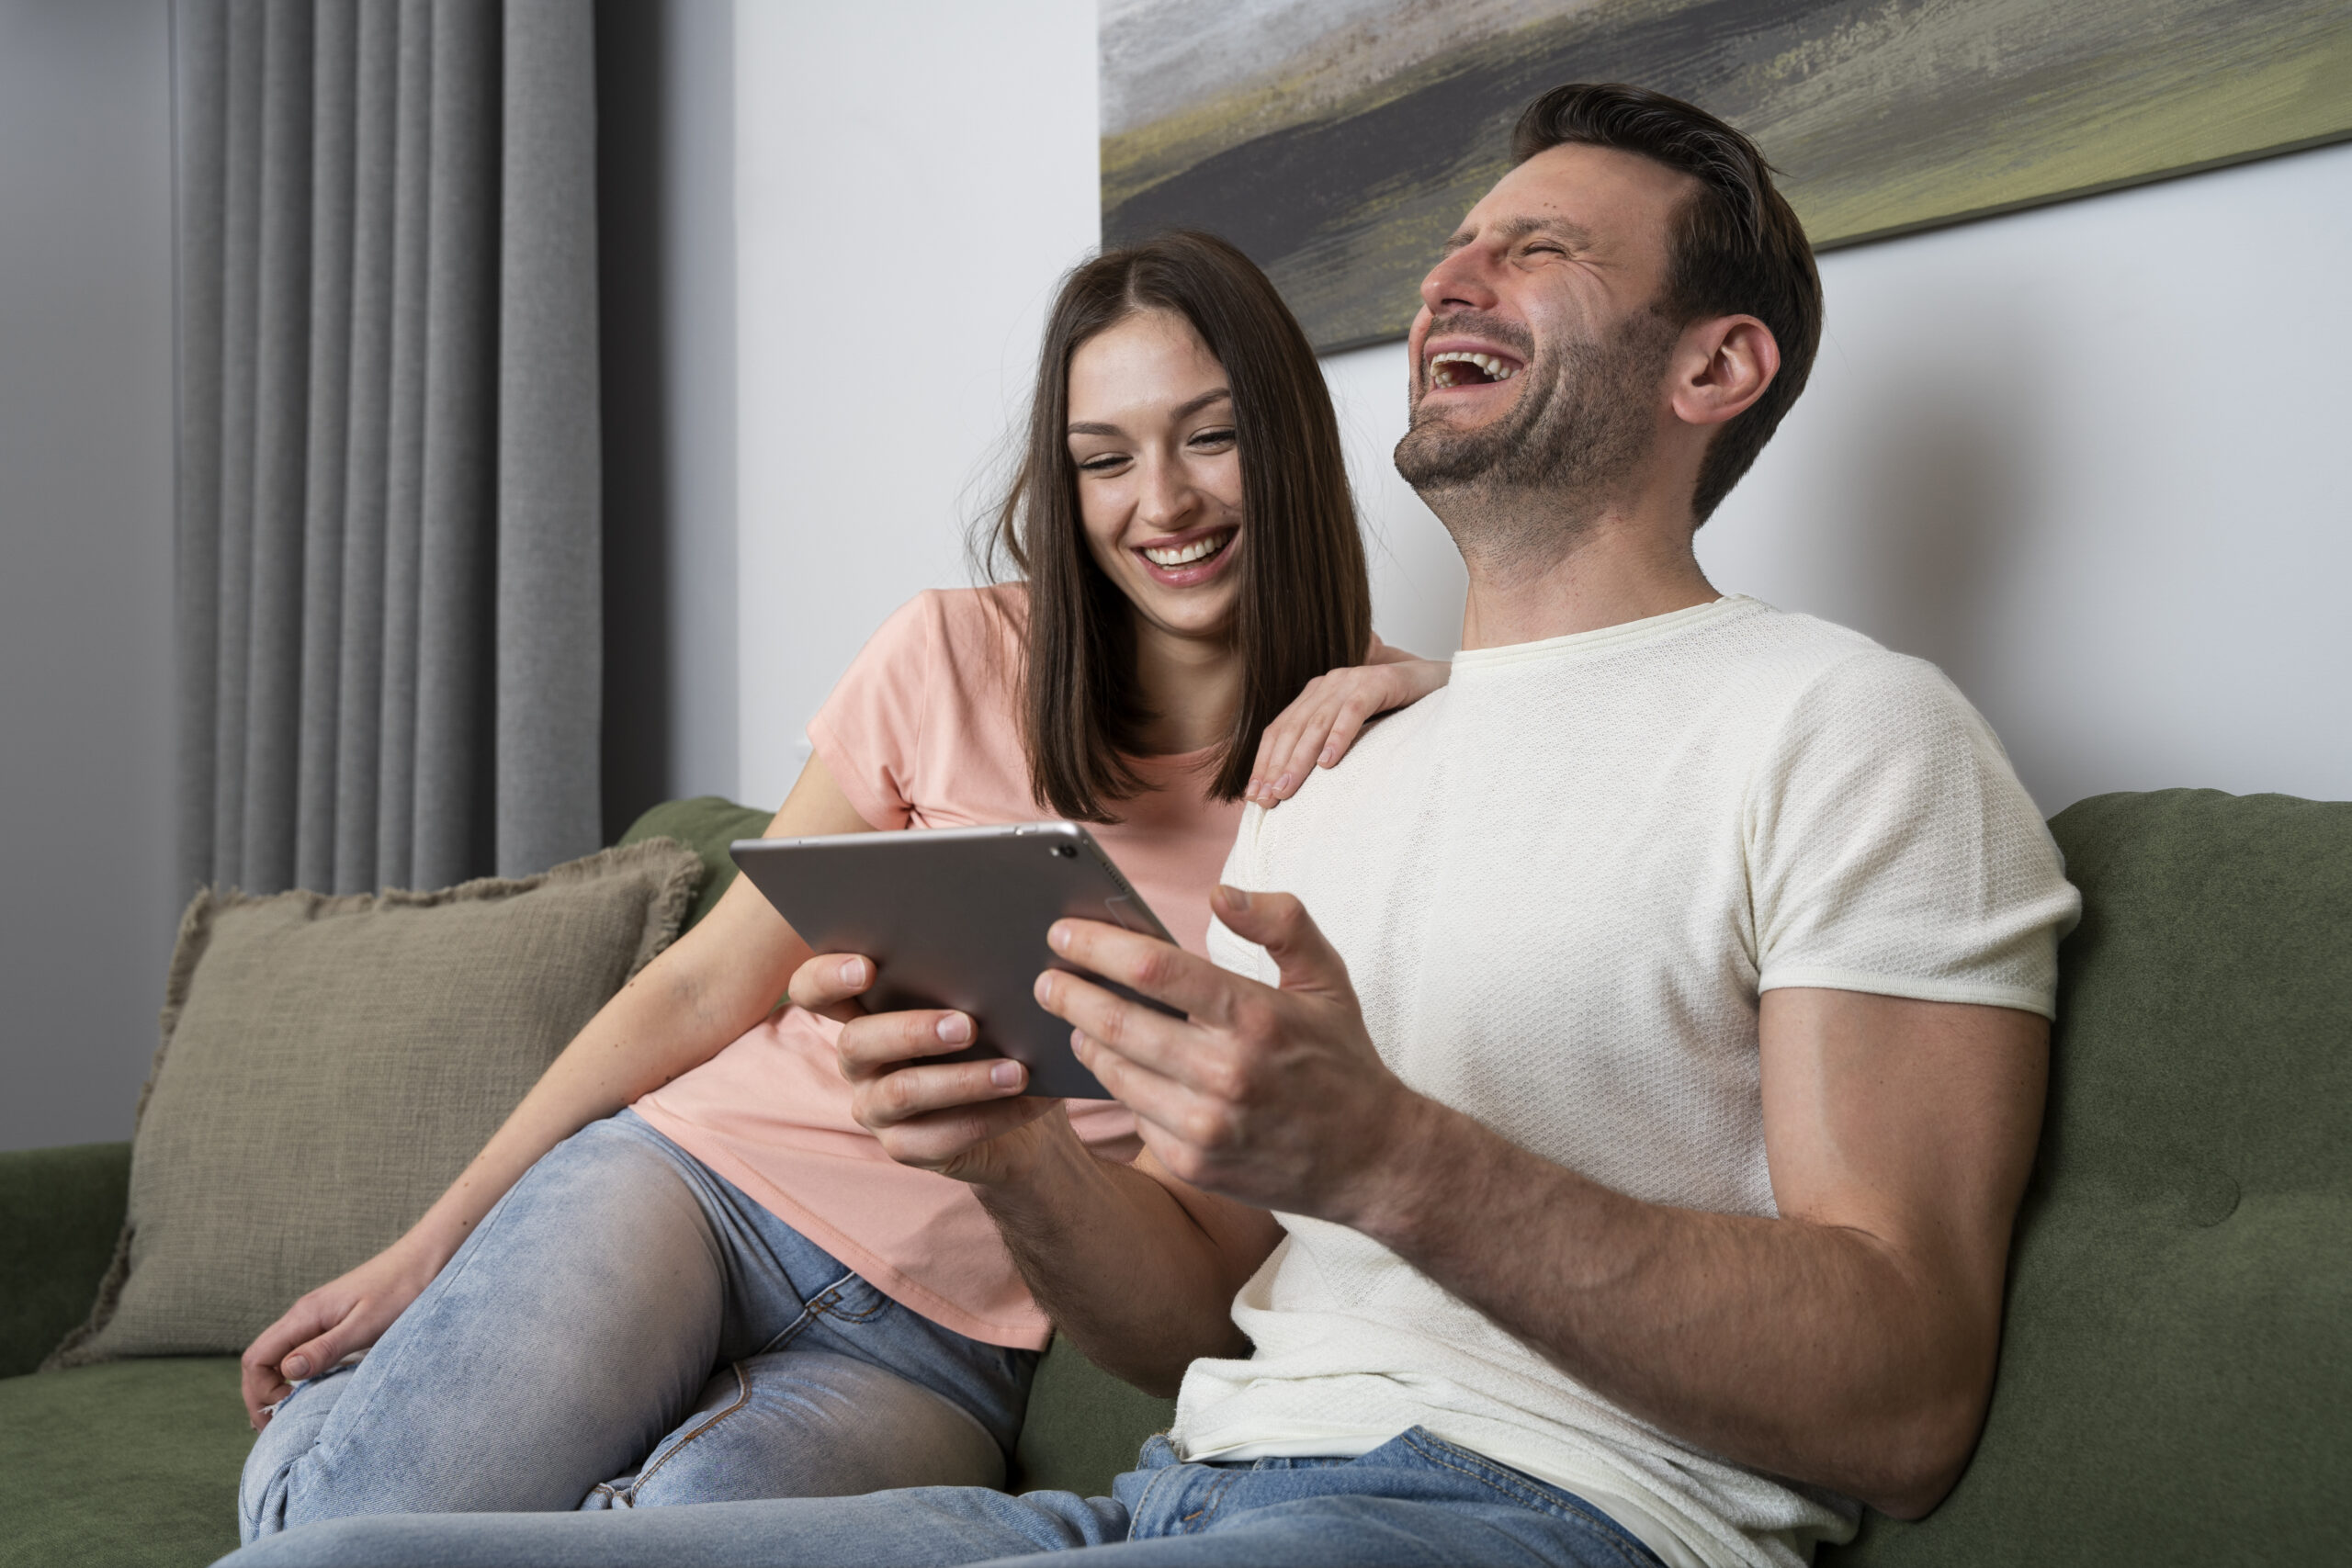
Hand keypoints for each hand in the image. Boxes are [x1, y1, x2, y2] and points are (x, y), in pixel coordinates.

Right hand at [239, 1242, 440, 1428]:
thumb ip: (326, 1348)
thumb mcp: (366, 1326)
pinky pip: (301, 1350)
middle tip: (274, 1426)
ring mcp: (318, 1318)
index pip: (256, 1358)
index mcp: (305, 1315)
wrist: (424, 1260)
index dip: (258, 1392)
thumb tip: (287, 1373)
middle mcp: (304, 1315)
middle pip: (261, 1359)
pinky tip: (309, 1391)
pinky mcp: (334, 1321)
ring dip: (275, 1386)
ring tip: (286, 1416)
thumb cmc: (401, 1289)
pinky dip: (296, 1374)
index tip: (280, 1415)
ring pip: (279, 1355)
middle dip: (260, 1394)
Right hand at [792, 953, 1072, 1185]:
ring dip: (963, 1079)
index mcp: (863, 1012)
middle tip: (968, 1025)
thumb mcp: (980, 1009)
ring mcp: (874, 1107)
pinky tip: (1030, 1098)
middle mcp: (858, 1060)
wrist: (1019, 1122)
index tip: (867, 966)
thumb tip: (1001, 957)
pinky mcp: (904, 1148)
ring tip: (1016, 1071)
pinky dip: (993, 1116)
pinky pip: (941, 1136)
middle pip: (857, 1042)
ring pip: (901, 1092)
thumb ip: (969, 983)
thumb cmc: (994, 1043)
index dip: (826, 977)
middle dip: (912, 1031)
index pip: (813, 990)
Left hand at [1033, 885, 1425, 1220]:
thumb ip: (1279, 922)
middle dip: (1068, 993)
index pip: (1154, 971)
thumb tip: (1219, 894)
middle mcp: (1227, 1072)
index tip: (1063, 932)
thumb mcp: (1327, 978)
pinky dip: (1118, 1086)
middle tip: (1047, 978)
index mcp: (1256, 1016)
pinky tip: (1117, 1066)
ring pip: (1112, 1071)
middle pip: (1114, 1022)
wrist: (1372, 1159)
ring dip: (1085, 1039)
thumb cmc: (1342, 1059)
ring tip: (1078, 1018)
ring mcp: (1205, 1125)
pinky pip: (1132, 1115)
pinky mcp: (1193, 1164)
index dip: (1097, 946)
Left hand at [1245, 656, 1448, 806]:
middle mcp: (1328, 683)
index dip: (1264, 763)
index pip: (1279, 730)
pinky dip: (1338, 737)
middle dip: (1275, 767)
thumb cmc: (1395, 712)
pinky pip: (1353, 711)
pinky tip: (1328, 763)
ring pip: (1317, 723)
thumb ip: (1326, 746)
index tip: (1253, 796)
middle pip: (1292, 729)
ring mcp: (1352, 680)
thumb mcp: (1353, 730)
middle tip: (1265, 799)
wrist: (1438, 683)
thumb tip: (1294, 785)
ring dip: (1299, 759)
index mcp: (1315, 694)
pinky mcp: (1379, 682)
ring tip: (1286, 789)